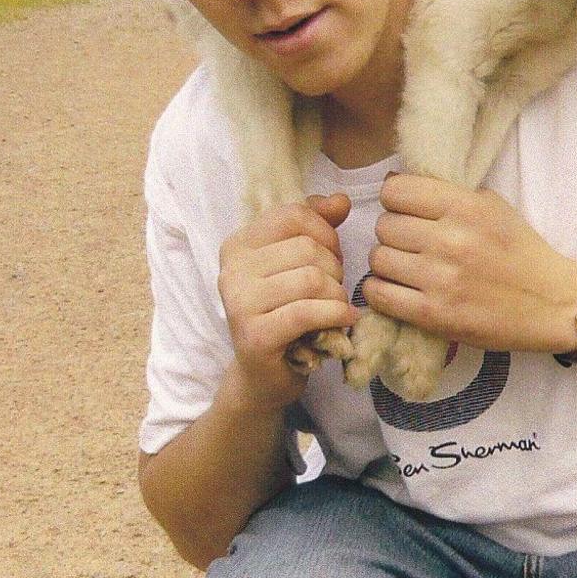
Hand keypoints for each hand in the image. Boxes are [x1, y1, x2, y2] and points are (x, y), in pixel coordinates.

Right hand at [217, 193, 356, 411]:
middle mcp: (231, 269)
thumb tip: (340, 200)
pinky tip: (344, 322)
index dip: (326, 235)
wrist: (263, 377)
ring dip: (337, 297)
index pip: (295, 215)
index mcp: (238, 244)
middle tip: (332, 293)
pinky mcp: (255, 335)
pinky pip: (309, 311)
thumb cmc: (285, 316)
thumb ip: (317, 226)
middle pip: (308, 248)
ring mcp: (239, 302)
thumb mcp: (298, 265)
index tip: (329, 259)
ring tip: (334, 310)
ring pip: (313, 279)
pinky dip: (336, 315)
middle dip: (335, 271)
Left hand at [364, 173, 576, 355]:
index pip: (396, 191)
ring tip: (405, 267)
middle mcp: (451, 240)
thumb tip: (395, 182)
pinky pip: (378, 295)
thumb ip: (449, 194)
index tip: (405, 210)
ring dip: (387, 262)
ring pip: (378, 259)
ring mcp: (440, 279)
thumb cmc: (522, 254)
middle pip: (384, 226)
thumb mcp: (494, 208)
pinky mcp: (434, 315)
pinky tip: (395, 288)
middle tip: (409, 243)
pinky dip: (379, 291)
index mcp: (467, 207)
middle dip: (393, 233)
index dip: (395, 200)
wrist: (553, 306)